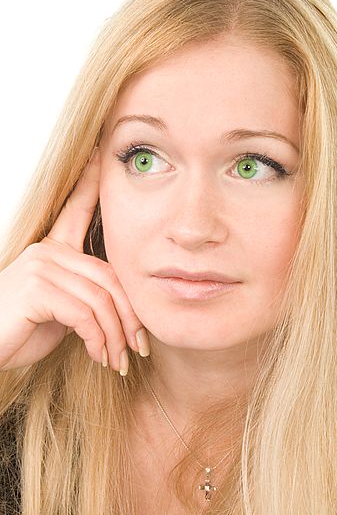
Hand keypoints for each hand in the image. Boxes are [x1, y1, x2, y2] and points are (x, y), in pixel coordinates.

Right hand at [0, 147, 147, 374]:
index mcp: (53, 249)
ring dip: (115, 336)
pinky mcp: (35, 287)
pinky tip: (97, 356)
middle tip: (139, 347)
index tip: (100, 154)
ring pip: (101, 299)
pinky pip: (85, 314)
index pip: (76, 208)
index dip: (90, 181)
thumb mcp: (61, 310)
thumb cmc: (20, 331)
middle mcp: (47, 250)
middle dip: (129, 317)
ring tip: (118, 360)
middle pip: (110, 277)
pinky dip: (98, 340)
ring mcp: (40, 265)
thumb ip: (86, 295)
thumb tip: (121, 307)